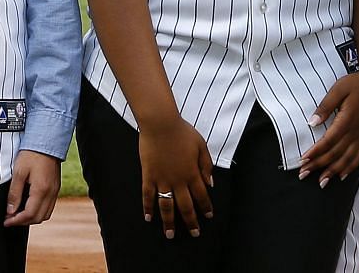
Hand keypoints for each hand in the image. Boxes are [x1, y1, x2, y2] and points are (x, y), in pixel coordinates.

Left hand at [4, 150, 60, 226]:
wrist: (47, 140)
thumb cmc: (32, 154)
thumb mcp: (18, 172)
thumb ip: (14, 193)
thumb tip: (10, 211)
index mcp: (41, 190)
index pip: (29, 214)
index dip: (16, 221)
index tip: (6, 221)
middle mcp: (51, 193)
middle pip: (39, 218)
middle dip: (23, 222)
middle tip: (10, 218)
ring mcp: (55, 190)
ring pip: (46, 214)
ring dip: (32, 217)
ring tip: (19, 213)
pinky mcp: (56, 187)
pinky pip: (49, 206)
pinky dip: (39, 210)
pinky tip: (29, 205)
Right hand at [139, 113, 214, 239]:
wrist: (161, 124)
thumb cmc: (182, 131)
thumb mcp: (201, 145)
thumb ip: (206, 165)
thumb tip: (210, 183)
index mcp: (192, 173)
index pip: (201, 195)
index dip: (205, 207)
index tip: (208, 217)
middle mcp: (178, 180)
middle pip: (185, 206)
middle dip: (190, 221)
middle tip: (194, 233)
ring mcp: (162, 179)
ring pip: (166, 206)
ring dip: (169, 222)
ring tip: (170, 234)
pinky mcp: (148, 176)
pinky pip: (148, 196)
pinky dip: (147, 208)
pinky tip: (149, 218)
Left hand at [300, 73, 358, 185]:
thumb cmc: (356, 83)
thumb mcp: (338, 89)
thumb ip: (325, 106)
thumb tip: (312, 122)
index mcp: (347, 120)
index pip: (328, 141)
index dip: (314, 152)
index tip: (302, 160)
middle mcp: (355, 132)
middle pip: (335, 153)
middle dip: (318, 165)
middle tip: (303, 174)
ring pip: (346, 159)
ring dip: (333, 172)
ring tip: (321, 182)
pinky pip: (358, 156)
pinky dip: (350, 168)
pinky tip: (341, 176)